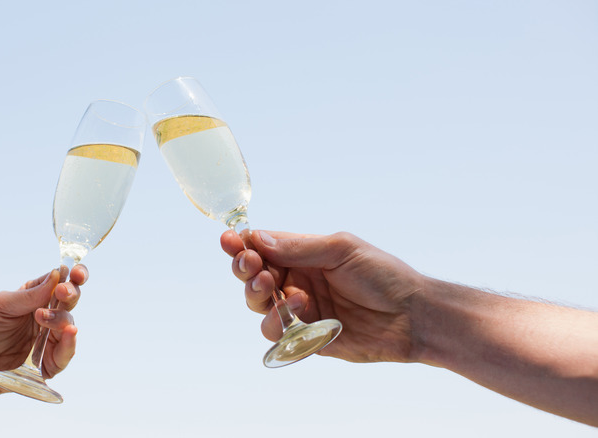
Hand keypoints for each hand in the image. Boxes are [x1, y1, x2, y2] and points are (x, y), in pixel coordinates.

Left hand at [0, 265, 86, 400]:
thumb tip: (56, 276)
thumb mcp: (0, 306)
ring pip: (69, 324)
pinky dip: (70, 342)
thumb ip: (28, 294)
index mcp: (36, 297)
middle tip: (62, 292)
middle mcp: (47, 316)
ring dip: (62, 318)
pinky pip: (66, 353)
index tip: (75, 272)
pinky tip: (69, 332)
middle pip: (70, 301)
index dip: (74, 275)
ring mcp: (50, 339)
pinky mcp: (49, 362)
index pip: (61, 282)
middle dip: (71, 293)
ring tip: (42, 317)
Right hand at [221, 230, 424, 362]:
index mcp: (304, 256)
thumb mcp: (341, 250)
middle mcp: (298, 282)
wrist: (413, 316)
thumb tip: (258, 238)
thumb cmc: (383, 275)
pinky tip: (297, 310)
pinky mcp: (308, 339)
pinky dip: (277, 324)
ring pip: (260, 308)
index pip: (263, 248)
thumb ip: (299, 247)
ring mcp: (302, 312)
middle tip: (254, 267)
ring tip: (279, 290)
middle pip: (254, 278)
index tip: (229, 241)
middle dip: (247, 271)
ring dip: (260, 297)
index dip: (243, 245)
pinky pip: (278, 335)